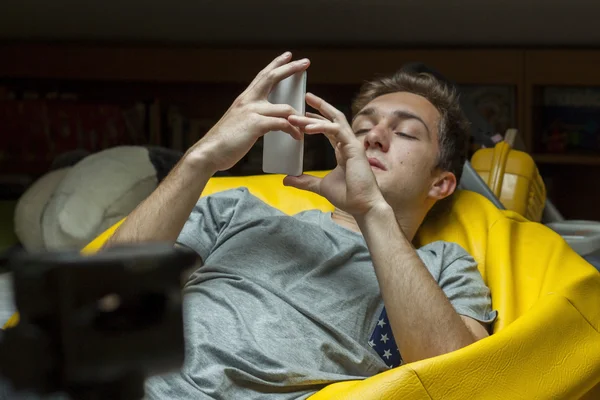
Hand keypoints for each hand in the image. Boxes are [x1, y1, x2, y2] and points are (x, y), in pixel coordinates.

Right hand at [189, 52, 309, 172]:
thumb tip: (267, 121)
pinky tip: (297, 137)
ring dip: (299, 117)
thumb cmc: (224, 143)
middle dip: (290, 68)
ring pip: (285, 108)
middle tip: (305, 62)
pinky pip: (283, 124)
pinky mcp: (256, 125)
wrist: (209, 152)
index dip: (276, 64)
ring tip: (307, 125)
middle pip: (272, 77)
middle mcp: (247, 101)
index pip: (263, 76)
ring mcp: (251, 111)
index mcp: (244, 99)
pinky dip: (293, 130)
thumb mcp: (238, 123)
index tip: (288, 56)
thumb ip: (251, 117)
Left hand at [284, 93, 385, 216]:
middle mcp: (348, 144)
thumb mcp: (320, 186)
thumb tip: (286, 179)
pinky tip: (307, 128)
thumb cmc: (348, 196)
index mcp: (343, 150)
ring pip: (333, 122)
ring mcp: (353, 144)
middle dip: (320, 106)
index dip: (316, 119)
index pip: (329, 128)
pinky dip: (322, 127)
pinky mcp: (354, 148)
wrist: (362, 206)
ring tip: (296, 115)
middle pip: (333, 118)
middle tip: (304, 97)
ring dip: (314, 116)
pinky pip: (336, 131)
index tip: (302, 113)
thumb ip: (304, 181)